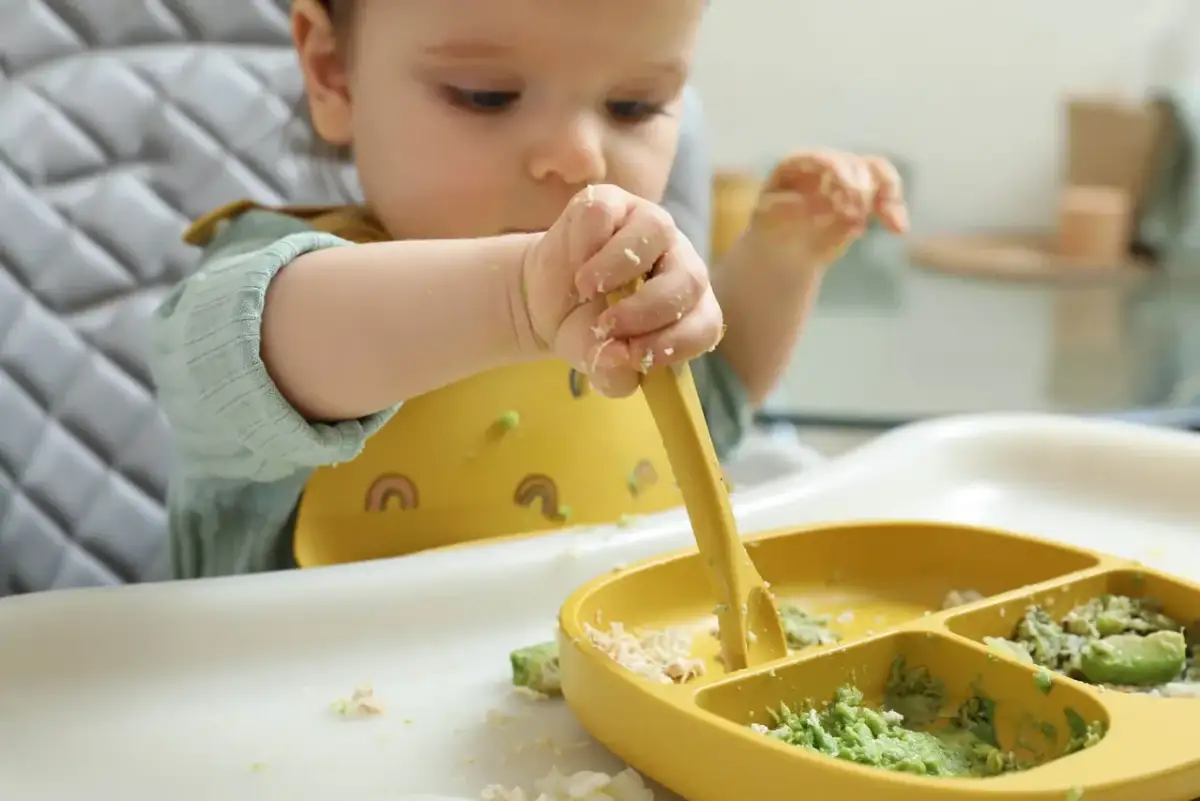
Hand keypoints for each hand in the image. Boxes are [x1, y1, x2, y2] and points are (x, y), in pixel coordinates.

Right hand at [523, 184, 723, 397]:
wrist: (545, 297)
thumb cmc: (584, 327)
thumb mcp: (596, 360)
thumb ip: (612, 373)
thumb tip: (617, 356)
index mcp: (688, 306)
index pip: (704, 324)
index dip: (675, 343)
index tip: (634, 355)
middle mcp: (679, 261)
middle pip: (690, 278)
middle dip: (648, 309)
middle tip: (606, 325)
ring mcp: (650, 226)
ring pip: (657, 229)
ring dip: (619, 266)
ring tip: (585, 288)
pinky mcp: (613, 202)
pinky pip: (607, 212)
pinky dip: (586, 241)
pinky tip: (574, 261)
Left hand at [752, 150, 909, 264]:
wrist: (784, 248)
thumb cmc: (771, 229)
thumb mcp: (768, 219)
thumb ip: (786, 208)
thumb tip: (810, 202)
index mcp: (799, 164)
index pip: (823, 160)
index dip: (837, 175)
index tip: (842, 200)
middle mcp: (826, 164)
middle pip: (853, 165)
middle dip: (859, 190)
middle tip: (853, 217)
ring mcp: (847, 177)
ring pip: (876, 173)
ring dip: (887, 196)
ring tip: (889, 223)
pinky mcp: (863, 196)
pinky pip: (885, 195)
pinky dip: (894, 210)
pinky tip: (899, 229)